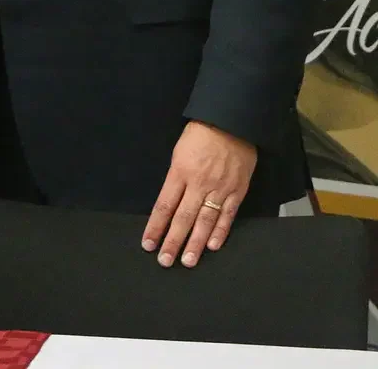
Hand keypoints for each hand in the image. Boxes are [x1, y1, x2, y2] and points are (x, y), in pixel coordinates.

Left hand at [141, 121, 256, 267]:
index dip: (155, 226)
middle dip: (173, 242)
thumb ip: (175, 178)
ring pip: (204, 222)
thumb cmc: (199, 135)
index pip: (164, 206)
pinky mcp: (237, 191)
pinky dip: (220, 232)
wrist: (230, 123)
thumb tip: (169, 203)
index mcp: (179, 172)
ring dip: (195, 244)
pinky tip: (212, 246)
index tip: (148, 243)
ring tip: (188, 261)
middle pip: (182, 218)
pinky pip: (227, 216)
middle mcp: (198, 184)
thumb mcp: (178, 153)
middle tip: (165, 261)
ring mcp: (219, 189)